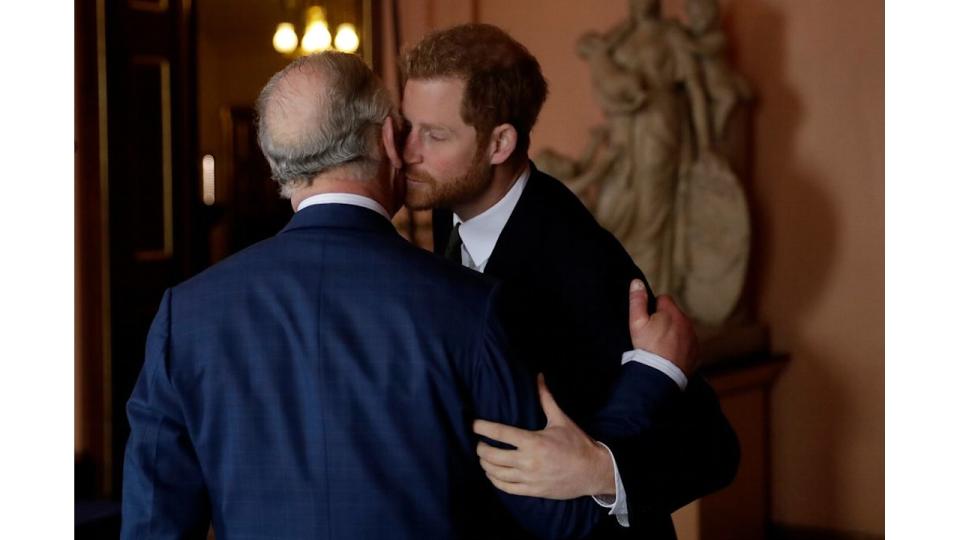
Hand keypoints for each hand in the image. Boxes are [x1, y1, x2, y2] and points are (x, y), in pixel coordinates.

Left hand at [473, 374, 614, 498]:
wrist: (593, 471)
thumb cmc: (577, 444)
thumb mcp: (561, 420)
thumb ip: (546, 399)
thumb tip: (539, 376)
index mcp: (533, 441)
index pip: (499, 432)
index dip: (482, 427)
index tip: (473, 424)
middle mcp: (528, 461)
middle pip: (492, 455)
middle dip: (480, 448)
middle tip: (479, 442)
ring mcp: (529, 478)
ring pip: (496, 473)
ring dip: (485, 464)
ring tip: (484, 457)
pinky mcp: (532, 491)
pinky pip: (506, 487)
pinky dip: (495, 480)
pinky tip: (492, 473)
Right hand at [629, 279, 699, 375]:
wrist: (660, 375)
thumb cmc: (647, 347)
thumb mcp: (636, 322)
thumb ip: (637, 300)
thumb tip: (637, 281)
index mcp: (672, 312)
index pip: (664, 299)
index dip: (653, 308)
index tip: (648, 320)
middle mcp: (687, 323)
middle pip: (674, 314)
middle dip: (665, 320)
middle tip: (652, 335)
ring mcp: (693, 338)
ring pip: (682, 329)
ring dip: (673, 334)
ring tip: (660, 347)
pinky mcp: (696, 353)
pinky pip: (688, 345)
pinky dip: (680, 348)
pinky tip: (669, 356)